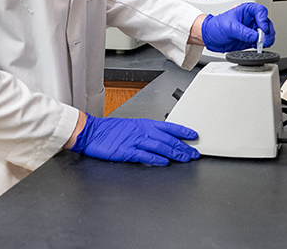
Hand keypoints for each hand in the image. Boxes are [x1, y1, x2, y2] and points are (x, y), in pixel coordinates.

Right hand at [71, 114, 199, 165]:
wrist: (92, 132)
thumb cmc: (110, 131)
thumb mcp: (131, 126)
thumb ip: (146, 132)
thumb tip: (161, 139)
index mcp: (144, 124)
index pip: (169, 126)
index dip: (183, 131)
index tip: (194, 135)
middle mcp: (142, 131)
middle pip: (168, 139)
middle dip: (183, 146)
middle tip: (194, 153)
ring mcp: (135, 141)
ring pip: (160, 147)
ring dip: (175, 153)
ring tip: (185, 158)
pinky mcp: (127, 151)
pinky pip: (145, 156)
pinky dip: (156, 159)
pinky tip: (165, 162)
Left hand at [202, 2, 274, 52]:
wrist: (210, 37)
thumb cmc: (216, 26)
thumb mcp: (229, 27)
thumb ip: (243, 32)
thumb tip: (255, 37)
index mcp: (247, 10)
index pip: (261, 11)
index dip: (264, 19)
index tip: (262, 28)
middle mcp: (251, 19)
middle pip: (267, 23)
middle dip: (268, 32)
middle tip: (263, 39)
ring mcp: (252, 29)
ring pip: (267, 33)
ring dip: (267, 39)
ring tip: (262, 44)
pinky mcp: (251, 39)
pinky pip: (262, 42)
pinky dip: (263, 45)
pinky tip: (258, 46)